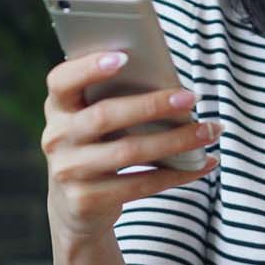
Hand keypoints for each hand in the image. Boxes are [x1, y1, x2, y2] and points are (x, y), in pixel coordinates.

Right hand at [42, 51, 220, 244]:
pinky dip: (177, 174)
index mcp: (57, 107)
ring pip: (129, 152)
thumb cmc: (96, 147)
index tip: (125, 57)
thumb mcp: (92, 122)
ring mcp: (68, 171)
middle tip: (191, 98)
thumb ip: (112, 100)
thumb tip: (170, 86)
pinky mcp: (86, 200)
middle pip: (105, 116)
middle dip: (152, 105)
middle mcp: (56, 138)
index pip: (61, 81)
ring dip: (176, 141)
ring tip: (208, 131)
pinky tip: (202, 163)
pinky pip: (140, 185)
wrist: (73, 207)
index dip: (89, 67)